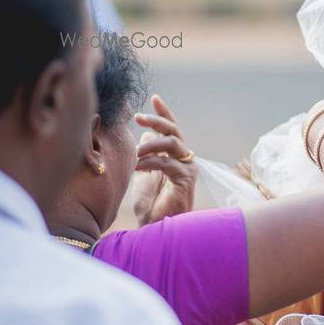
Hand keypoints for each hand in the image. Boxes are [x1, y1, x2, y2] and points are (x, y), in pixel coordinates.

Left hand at [132, 94, 197, 226]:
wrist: (156, 227)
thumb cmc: (149, 203)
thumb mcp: (143, 172)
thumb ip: (146, 153)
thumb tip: (145, 132)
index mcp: (174, 155)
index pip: (171, 128)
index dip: (164, 112)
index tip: (155, 98)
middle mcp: (184, 158)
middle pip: (174, 130)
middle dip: (157, 120)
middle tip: (138, 117)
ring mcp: (188, 168)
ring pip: (171, 143)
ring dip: (150, 144)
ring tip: (136, 151)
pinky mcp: (186, 179)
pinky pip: (167, 163)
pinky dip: (150, 162)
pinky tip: (137, 168)